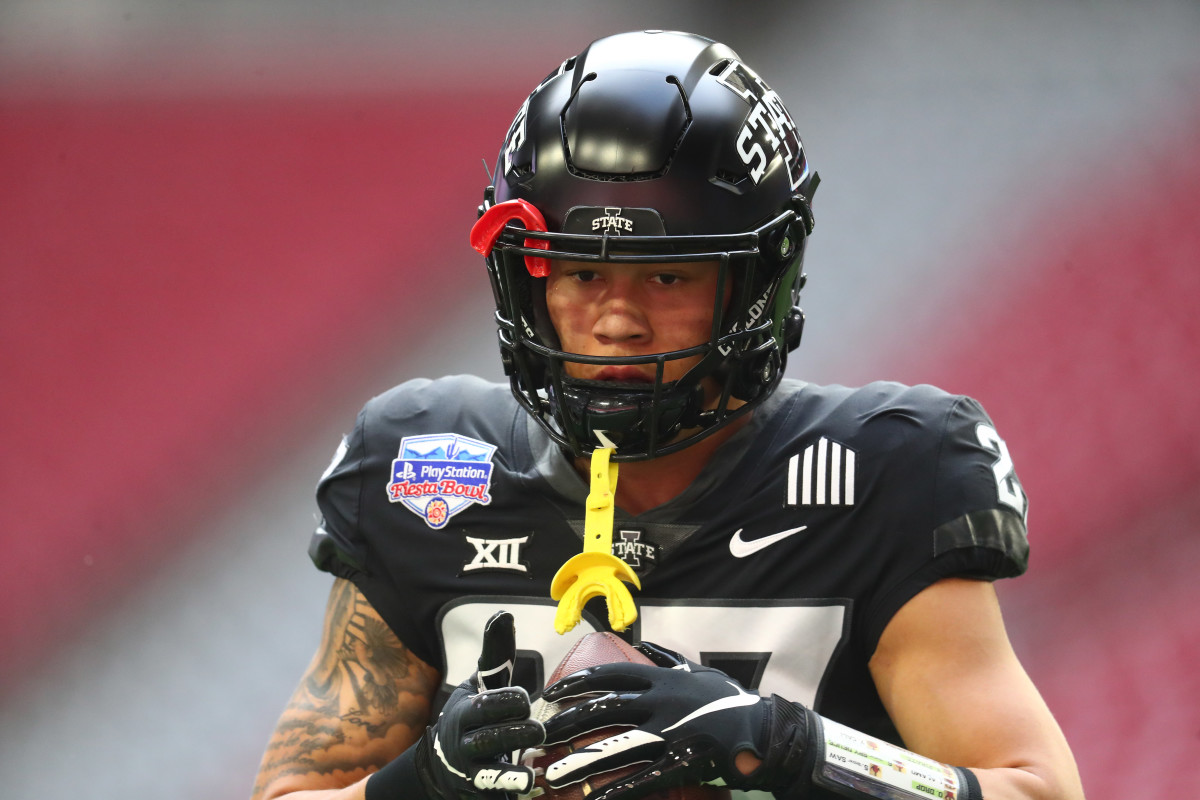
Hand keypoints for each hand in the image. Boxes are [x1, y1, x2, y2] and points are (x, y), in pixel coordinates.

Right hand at [408, 611, 544, 799]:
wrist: (442, 764)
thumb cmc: (472, 715)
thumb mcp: (479, 685)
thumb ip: (495, 655)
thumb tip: (505, 614)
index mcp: (465, 711)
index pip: (484, 704)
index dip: (506, 701)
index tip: (524, 698)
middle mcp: (464, 743)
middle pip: (488, 737)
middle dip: (513, 731)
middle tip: (538, 728)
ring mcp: (470, 772)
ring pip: (490, 772)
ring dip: (512, 772)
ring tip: (531, 769)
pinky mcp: (478, 793)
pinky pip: (494, 794)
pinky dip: (510, 791)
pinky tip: (529, 787)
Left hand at [540, 642, 814, 799]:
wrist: (767, 732)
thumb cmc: (730, 702)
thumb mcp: (699, 672)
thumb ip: (669, 661)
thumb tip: (645, 648)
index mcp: (663, 680)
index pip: (610, 675)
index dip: (578, 683)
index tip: (551, 692)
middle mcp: (661, 702)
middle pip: (603, 709)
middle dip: (566, 723)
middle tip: (540, 735)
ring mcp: (670, 733)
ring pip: (615, 747)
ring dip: (581, 763)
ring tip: (552, 776)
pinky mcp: (681, 763)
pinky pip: (644, 779)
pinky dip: (618, 790)